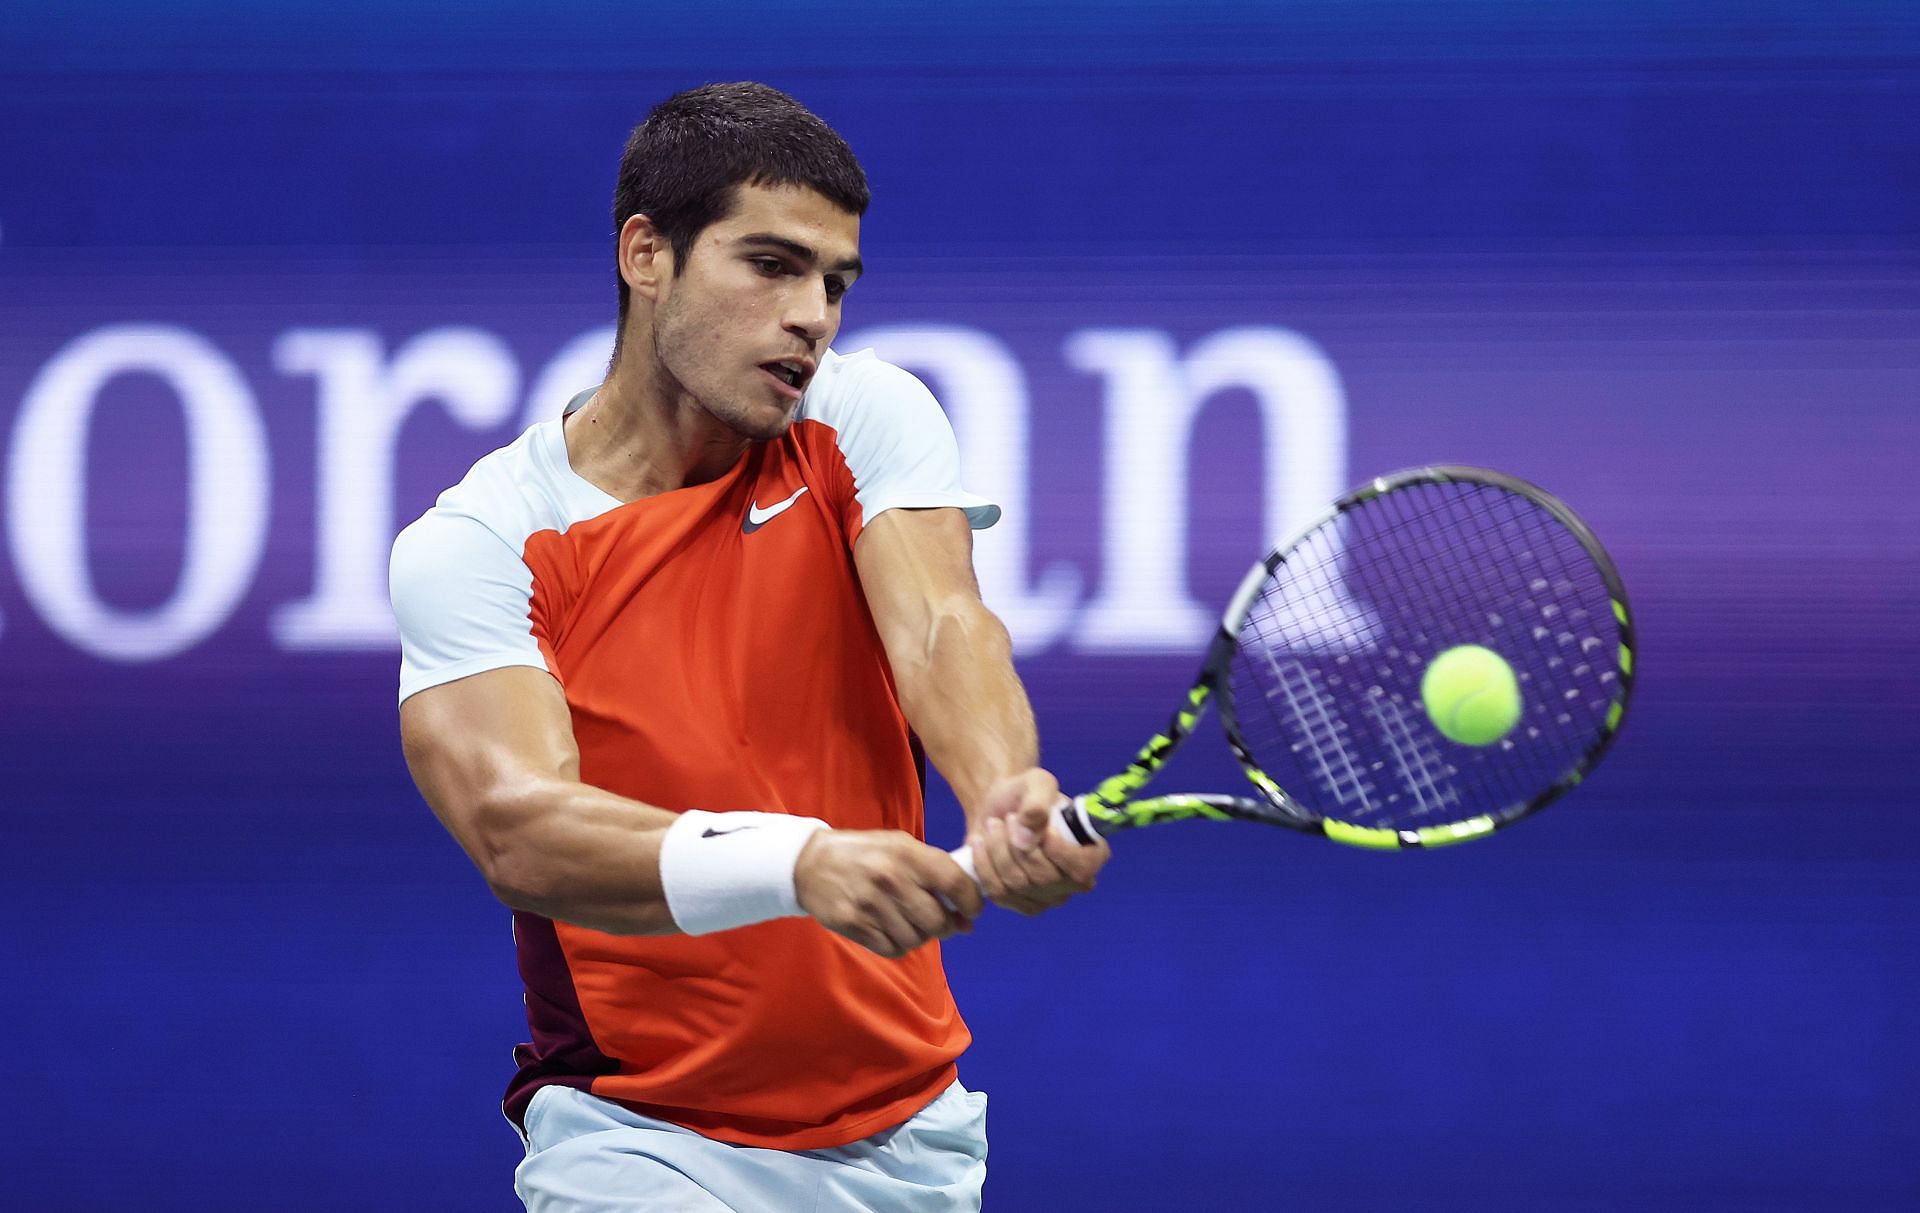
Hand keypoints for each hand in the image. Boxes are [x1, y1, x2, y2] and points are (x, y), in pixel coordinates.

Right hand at [794, 830, 983, 958]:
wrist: (811, 863)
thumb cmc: (865, 854)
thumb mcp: (901, 847)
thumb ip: (936, 874)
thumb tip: (967, 917)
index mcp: (906, 853)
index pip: (954, 882)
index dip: (972, 901)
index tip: (973, 910)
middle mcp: (890, 878)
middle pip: (937, 920)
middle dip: (946, 926)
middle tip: (941, 922)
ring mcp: (871, 904)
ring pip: (916, 939)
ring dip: (920, 936)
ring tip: (911, 923)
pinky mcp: (854, 924)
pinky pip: (893, 949)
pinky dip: (899, 945)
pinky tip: (892, 930)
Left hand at [966, 769, 1109, 915]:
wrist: (999, 807)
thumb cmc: (1026, 794)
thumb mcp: (1036, 783)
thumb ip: (1037, 804)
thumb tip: (1027, 838)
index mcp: (1092, 852)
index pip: (1082, 868)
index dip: (1060, 853)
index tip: (1043, 830)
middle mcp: (1075, 881)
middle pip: (1044, 878)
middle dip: (1017, 844)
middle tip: (1008, 817)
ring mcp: (1050, 898)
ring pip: (1017, 884)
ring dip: (997, 849)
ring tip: (993, 824)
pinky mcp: (1022, 904)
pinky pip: (999, 893)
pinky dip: (984, 865)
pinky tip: (980, 843)